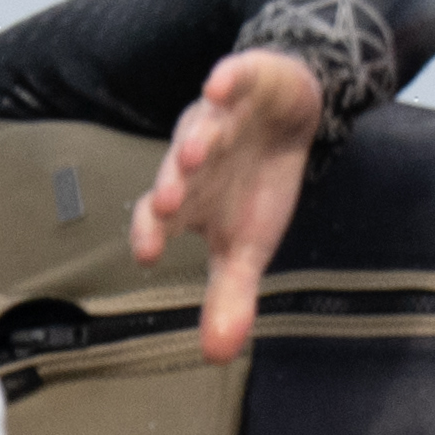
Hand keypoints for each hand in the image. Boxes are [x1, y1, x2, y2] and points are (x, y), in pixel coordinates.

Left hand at [129, 48, 330, 358]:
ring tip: (197, 151)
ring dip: (198, 137)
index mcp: (188, 196)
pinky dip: (227, 79)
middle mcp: (195, 155)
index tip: (148, 252)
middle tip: (168, 203)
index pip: (159, 215)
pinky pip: (232, 77)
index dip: (151, 230)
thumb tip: (215, 357)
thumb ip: (231, 296)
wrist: (286, 113)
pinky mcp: (244, 81)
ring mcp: (217, 117)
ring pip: (202, 126)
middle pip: (178, 171)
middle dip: (173, 184)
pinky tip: (220, 86)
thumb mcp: (247, 246)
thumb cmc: (256, 184)